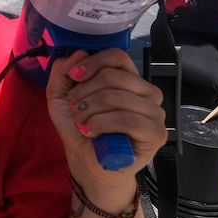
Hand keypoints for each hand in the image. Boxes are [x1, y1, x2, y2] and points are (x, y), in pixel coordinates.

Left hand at [47, 50, 165, 203]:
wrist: (88, 164)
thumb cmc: (81, 129)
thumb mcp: (61, 97)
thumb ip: (63, 72)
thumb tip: (80, 53)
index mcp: (128, 79)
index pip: (117, 56)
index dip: (93, 62)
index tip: (74, 76)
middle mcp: (146, 92)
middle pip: (113, 76)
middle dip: (84, 92)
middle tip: (75, 108)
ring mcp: (154, 112)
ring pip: (117, 97)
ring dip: (89, 109)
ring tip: (81, 122)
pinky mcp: (156, 133)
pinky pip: (127, 119)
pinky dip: (101, 123)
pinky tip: (90, 131)